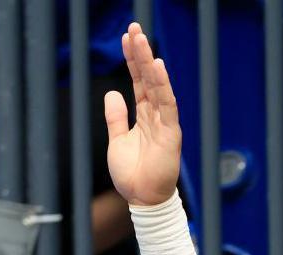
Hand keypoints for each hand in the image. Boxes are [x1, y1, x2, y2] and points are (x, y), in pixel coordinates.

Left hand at [104, 23, 181, 205]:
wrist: (142, 199)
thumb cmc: (132, 173)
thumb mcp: (117, 140)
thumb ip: (116, 117)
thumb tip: (112, 93)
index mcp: (144, 115)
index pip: (138, 81)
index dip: (133, 59)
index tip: (127, 38)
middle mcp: (156, 114)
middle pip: (148, 77)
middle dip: (141, 52)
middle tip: (134, 28)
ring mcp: (165, 121)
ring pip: (157, 85)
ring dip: (149, 62)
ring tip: (141, 39)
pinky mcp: (170, 133)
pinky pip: (167, 104)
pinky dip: (163, 85)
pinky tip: (157, 66)